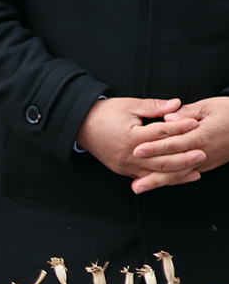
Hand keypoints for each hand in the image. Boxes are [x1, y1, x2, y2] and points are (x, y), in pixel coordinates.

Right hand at [75, 97, 203, 192]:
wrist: (80, 126)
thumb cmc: (104, 114)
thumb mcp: (129, 105)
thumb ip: (154, 107)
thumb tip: (176, 104)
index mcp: (130, 137)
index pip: (161, 134)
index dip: (180, 128)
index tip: (195, 124)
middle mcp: (129, 155)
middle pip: (162, 159)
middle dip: (184, 157)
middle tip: (202, 153)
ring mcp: (125, 166)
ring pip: (156, 173)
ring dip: (177, 173)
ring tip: (195, 170)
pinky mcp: (123, 171)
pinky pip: (146, 178)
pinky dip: (162, 179)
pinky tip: (176, 178)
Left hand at [134, 96, 228, 189]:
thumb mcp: (209, 106)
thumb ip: (186, 112)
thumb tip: (168, 117)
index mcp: (202, 135)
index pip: (173, 144)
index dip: (154, 148)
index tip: (136, 150)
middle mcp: (203, 152)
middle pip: (174, 166)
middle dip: (153, 175)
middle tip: (135, 182)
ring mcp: (206, 161)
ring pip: (179, 174)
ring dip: (159, 182)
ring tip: (140, 187)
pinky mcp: (207, 165)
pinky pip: (186, 174)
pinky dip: (171, 180)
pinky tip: (156, 183)